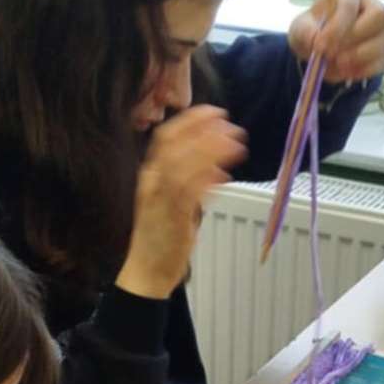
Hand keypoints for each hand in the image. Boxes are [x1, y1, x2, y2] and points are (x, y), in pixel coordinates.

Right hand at [116, 105, 245, 298]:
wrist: (147, 270)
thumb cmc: (161, 235)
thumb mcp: (174, 201)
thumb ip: (192, 181)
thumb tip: (217, 166)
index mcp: (150, 174)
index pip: (166, 137)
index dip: (191, 121)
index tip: (214, 112)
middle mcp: (152, 182)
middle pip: (175, 145)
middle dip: (204, 131)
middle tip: (231, 126)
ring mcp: (161, 199)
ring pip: (185, 165)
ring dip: (212, 151)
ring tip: (237, 145)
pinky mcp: (173, 218)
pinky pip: (192, 193)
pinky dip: (209, 180)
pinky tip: (225, 175)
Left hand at [288, 0, 383, 84]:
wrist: (318, 48)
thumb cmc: (311, 30)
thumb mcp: (300, 29)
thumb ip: (305, 33)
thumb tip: (316, 42)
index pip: (350, 3)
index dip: (336, 28)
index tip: (320, 47)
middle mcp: (371, 2)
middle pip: (379, 15)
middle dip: (355, 38)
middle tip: (333, 55)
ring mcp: (381, 26)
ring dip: (361, 56)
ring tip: (339, 64)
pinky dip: (365, 70)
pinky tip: (346, 72)